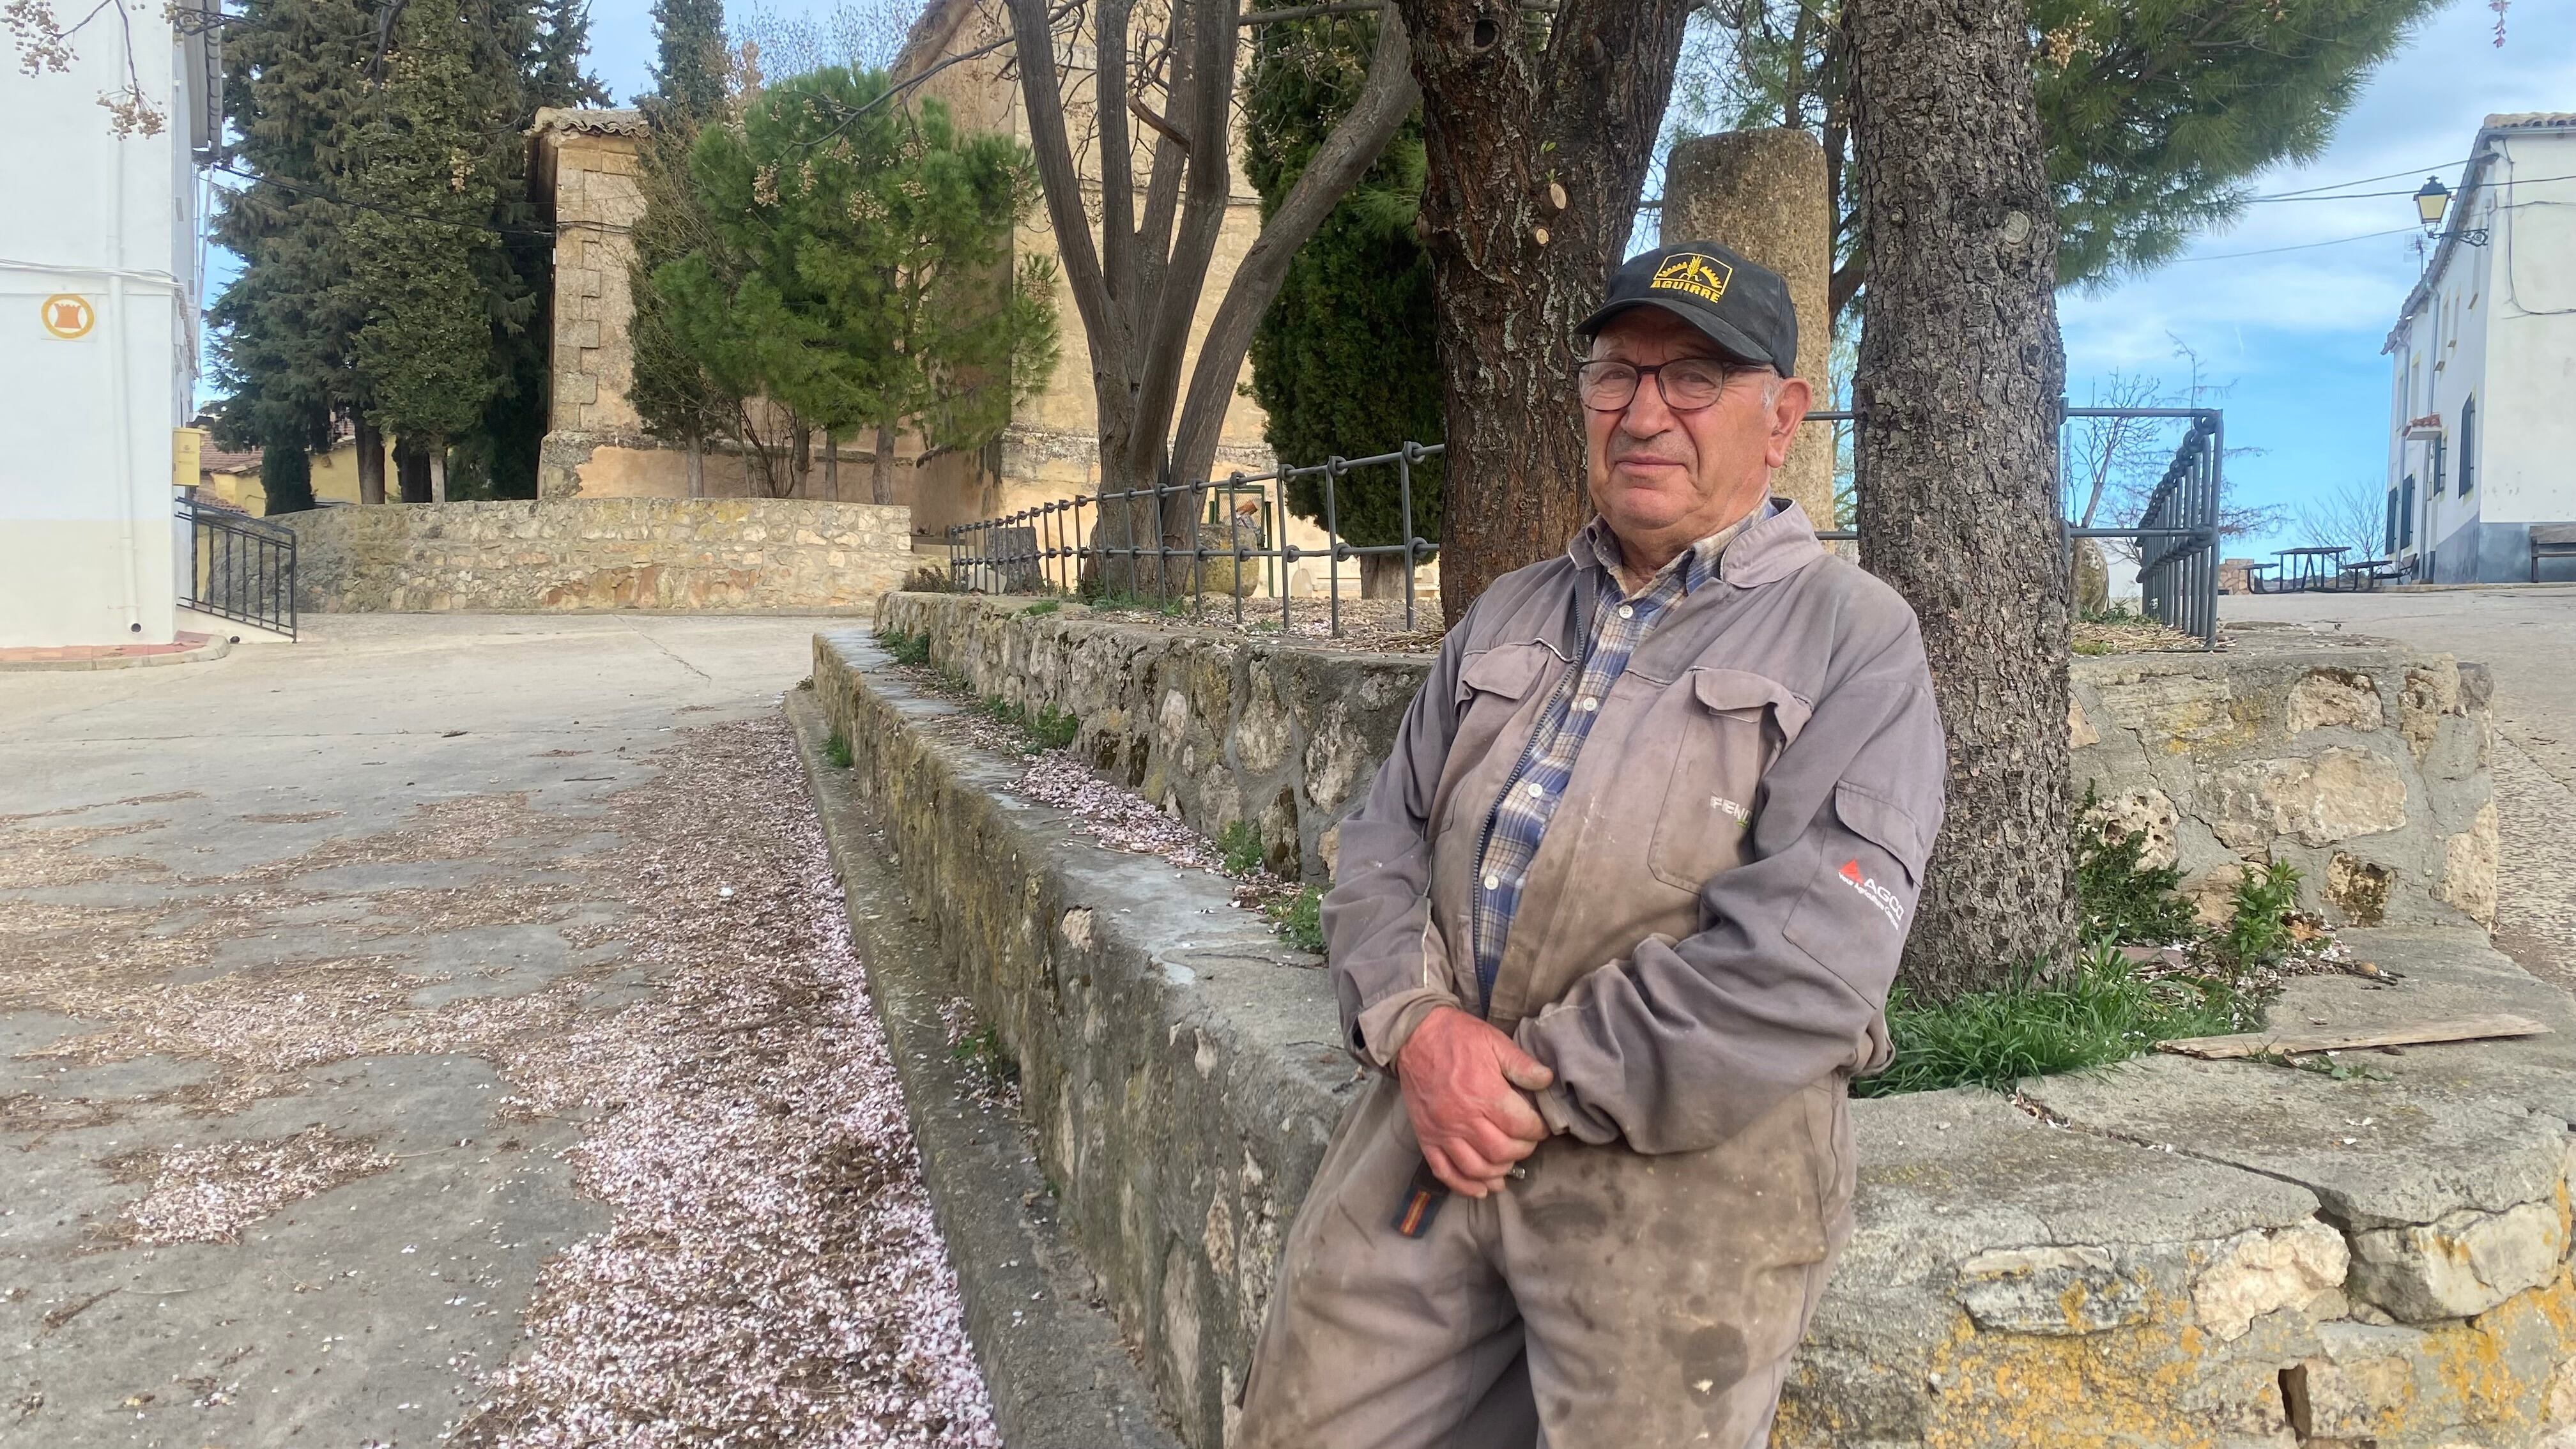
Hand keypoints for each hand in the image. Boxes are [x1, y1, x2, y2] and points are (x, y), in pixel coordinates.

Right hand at [1393, 1006, 1554, 1197]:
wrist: (1414, 1036)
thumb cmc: (1457, 1038)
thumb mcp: (1494, 1041)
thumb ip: (1522, 1064)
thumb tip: (1548, 1081)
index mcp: (1484, 1094)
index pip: (1521, 1126)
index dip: (1538, 1129)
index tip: (1541, 1126)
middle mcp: (1464, 1119)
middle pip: (1502, 1152)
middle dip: (1522, 1151)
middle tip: (1527, 1142)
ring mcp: (1443, 1132)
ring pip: (1477, 1168)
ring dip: (1499, 1171)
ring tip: (1509, 1163)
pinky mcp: (1427, 1138)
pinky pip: (1445, 1171)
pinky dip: (1465, 1186)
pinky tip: (1482, 1188)